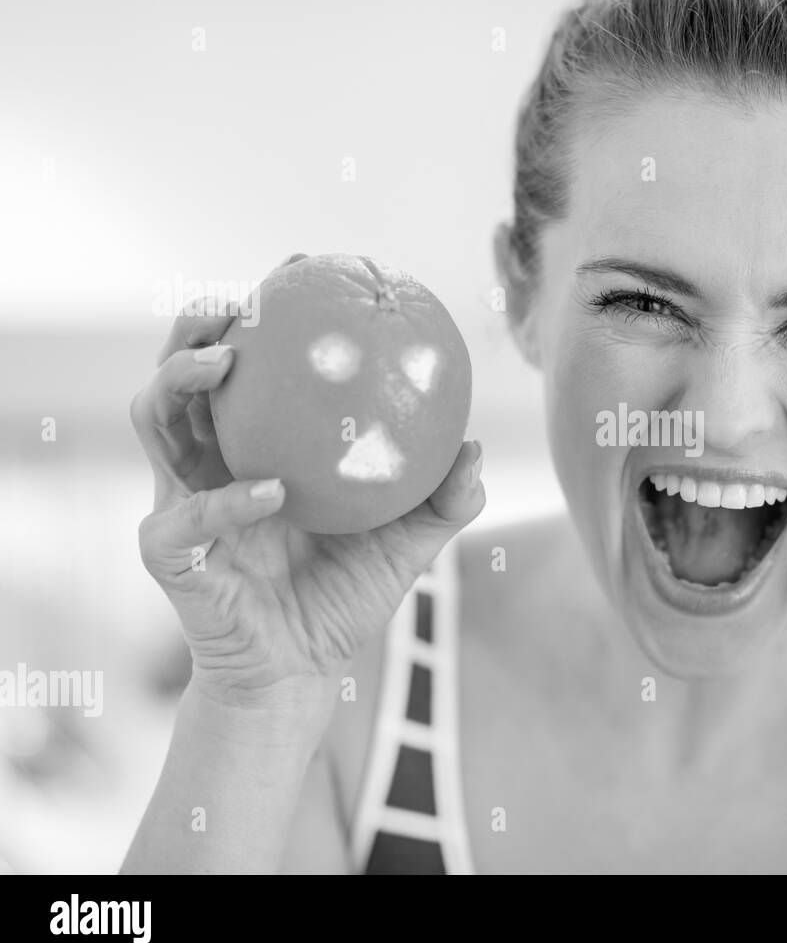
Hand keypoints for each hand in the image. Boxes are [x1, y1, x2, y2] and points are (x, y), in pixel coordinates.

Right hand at [132, 254, 484, 714]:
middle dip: (197, 324)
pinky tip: (272, 490)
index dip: (261, 313)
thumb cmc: (344, 599)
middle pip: (180, 370)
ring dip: (183, 380)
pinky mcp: (168, 553)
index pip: (248, 366)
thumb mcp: (409, 545)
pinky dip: (225, 500)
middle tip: (241, 302)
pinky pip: (183, 517)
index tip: (295, 269)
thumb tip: (477, 447)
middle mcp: (210, 462)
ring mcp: (181, 500)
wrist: (300, 673)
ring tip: (228, 363)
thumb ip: (444, 500)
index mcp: (256, 447)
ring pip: (154, 417)